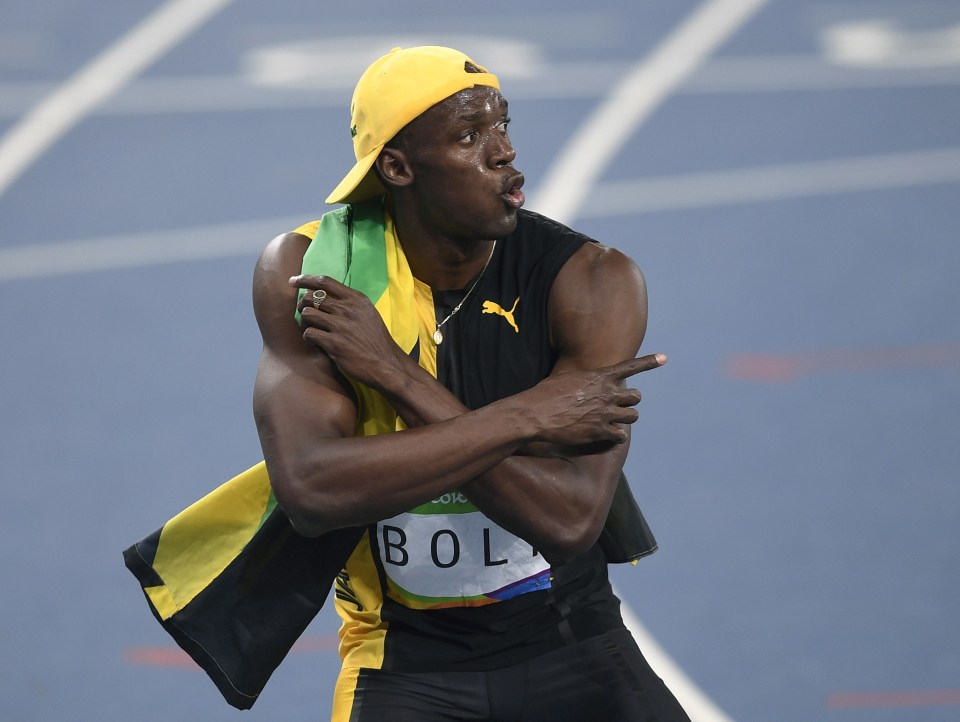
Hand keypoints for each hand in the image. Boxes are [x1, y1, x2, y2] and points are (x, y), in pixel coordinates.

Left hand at [290, 274, 407, 387]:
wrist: (386, 363)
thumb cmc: (376, 339)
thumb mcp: (368, 313)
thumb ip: (350, 303)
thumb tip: (326, 297)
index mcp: (356, 299)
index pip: (325, 281)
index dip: (305, 279)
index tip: (293, 281)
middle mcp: (347, 309)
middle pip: (311, 297)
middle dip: (302, 304)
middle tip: (303, 312)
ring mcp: (340, 326)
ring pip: (307, 314)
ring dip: (304, 322)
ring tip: (310, 328)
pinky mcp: (334, 343)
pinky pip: (309, 333)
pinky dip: (308, 337)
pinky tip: (315, 341)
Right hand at [522, 354, 666, 445]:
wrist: (535, 413)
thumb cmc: (544, 394)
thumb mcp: (565, 378)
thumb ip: (582, 380)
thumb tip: (581, 383)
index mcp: (599, 377)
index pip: (631, 366)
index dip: (650, 362)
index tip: (665, 358)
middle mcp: (607, 393)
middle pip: (635, 397)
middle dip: (629, 401)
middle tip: (619, 406)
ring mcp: (606, 413)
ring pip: (633, 416)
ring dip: (626, 418)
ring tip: (614, 421)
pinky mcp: (600, 431)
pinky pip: (621, 435)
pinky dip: (617, 436)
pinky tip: (608, 436)